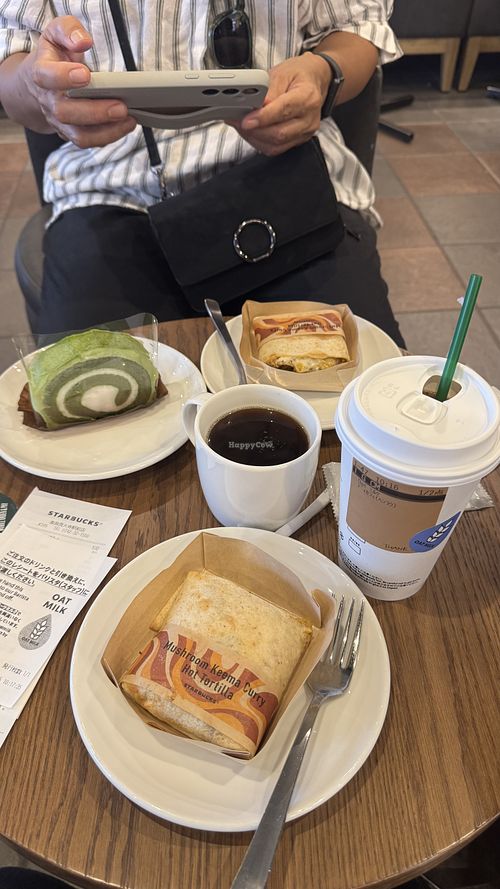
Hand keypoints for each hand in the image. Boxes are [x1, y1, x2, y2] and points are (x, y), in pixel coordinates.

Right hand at [21, 16, 135, 146]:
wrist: (39, 84)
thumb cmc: (54, 56)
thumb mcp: (56, 33)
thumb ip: (68, 30)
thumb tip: (83, 41)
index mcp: (41, 72)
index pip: (46, 76)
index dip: (63, 76)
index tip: (85, 74)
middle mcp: (49, 101)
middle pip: (65, 112)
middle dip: (95, 112)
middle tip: (121, 107)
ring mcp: (58, 121)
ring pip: (79, 135)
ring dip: (106, 131)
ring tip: (129, 119)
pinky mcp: (70, 133)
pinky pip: (88, 141)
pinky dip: (108, 137)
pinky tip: (125, 125)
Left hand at [229, 52, 329, 155]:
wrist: (313, 82)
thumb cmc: (298, 75)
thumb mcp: (281, 72)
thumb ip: (267, 90)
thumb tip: (253, 105)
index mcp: (307, 97)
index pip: (283, 111)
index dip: (262, 118)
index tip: (245, 120)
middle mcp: (309, 118)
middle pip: (278, 133)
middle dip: (254, 130)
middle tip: (237, 121)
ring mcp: (305, 133)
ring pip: (275, 145)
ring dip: (254, 138)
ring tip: (241, 125)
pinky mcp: (298, 141)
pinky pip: (276, 149)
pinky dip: (259, 142)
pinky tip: (251, 132)